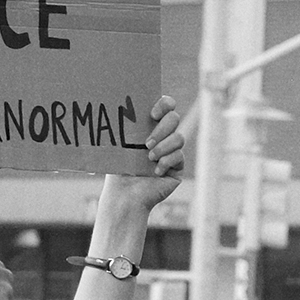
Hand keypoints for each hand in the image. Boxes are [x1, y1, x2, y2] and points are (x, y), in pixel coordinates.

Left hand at [106, 92, 184, 216]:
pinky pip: (179, 157)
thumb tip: (124, 104)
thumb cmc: (119, 168)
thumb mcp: (122, 143)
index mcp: (150, 124)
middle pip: (174, 118)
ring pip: (179, 138)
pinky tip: (156, 171)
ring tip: (149, 158)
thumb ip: (129, 125)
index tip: (152, 114)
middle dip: (162, 129)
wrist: (125, 194)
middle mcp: (163, 135)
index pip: (166, 105)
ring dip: (164, 147)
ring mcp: (172, 151)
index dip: (164, 104)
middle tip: (146, 143)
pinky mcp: (178, 167)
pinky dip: (167, 162)